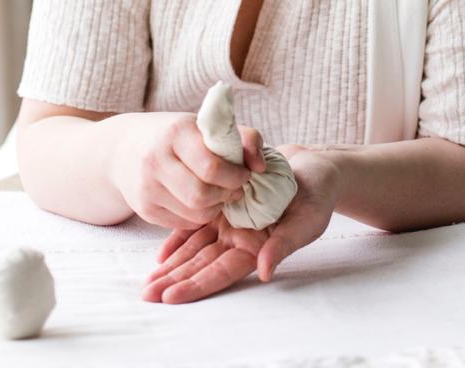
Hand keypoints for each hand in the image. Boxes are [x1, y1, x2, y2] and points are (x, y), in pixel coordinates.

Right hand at [108, 111, 265, 230]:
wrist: (124, 147)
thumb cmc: (175, 135)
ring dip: (215, 208)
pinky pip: (183, 223)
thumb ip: (242, 138)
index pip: (212, 166)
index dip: (236, 175)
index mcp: (176, 133)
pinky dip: (198, 216)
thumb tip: (261, 166)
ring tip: (218, 194)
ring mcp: (147, 187)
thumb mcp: (205, 126)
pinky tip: (198, 200)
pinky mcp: (144, 209)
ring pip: (195, 214)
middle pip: (203, 195)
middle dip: (226, 195)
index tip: (244, 173)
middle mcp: (156, 160)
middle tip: (234, 188)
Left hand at [141, 144, 340, 302]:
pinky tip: (161, 254)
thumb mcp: (307, 219)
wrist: (313, 167)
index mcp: (259, 248)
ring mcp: (231, 224)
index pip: (221, 273)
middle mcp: (241, 240)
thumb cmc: (317, 195)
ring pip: (196, 249)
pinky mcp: (225, 206)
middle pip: (202, 265)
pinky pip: (198, 226)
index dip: (196, 285)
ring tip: (148, 282)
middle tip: (147, 294)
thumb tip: (264, 271)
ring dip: (172, 265)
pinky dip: (180, 239)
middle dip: (175, 281)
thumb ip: (284, 244)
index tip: (169, 297)